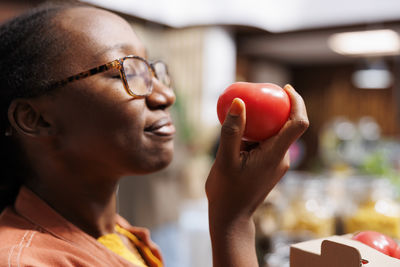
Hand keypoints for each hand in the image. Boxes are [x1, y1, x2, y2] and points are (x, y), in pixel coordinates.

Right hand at [206, 84, 307, 265]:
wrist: (231, 217)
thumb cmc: (227, 191)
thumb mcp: (225, 159)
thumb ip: (232, 130)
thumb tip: (238, 101)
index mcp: (275, 155)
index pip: (298, 123)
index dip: (297, 102)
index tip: (285, 89)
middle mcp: (281, 158)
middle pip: (289, 125)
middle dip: (279, 106)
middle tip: (260, 92)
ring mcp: (277, 163)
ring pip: (277, 134)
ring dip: (267, 120)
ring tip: (247, 109)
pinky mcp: (269, 166)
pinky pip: (268, 142)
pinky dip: (259, 132)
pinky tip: (243, 129)